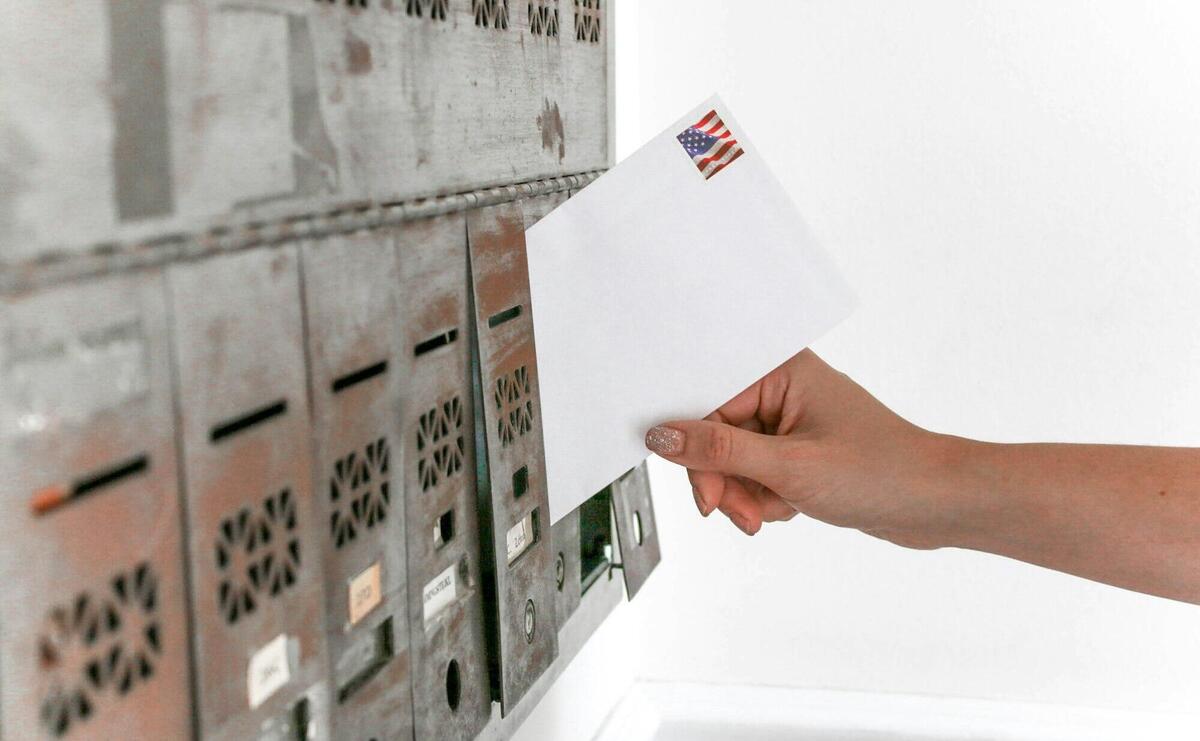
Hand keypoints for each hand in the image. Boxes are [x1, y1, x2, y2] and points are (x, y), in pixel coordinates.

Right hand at [644, 349, 960, 547]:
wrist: (936, 503)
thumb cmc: (883, 471)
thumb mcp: (789, 467)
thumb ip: (718, 452)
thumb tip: (663, 437)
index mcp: (780, 369)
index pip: (707, 404)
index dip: (698, 450)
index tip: (705, 491)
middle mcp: (782, 388)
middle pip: (715, 435)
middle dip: (725, 480)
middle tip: (740, 511)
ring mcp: (790, 420)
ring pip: (733, 460)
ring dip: (745, 494)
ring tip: (771, 513)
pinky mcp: (797, 449)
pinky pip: (754, 473)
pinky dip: (763, 497)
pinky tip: (789, 507)